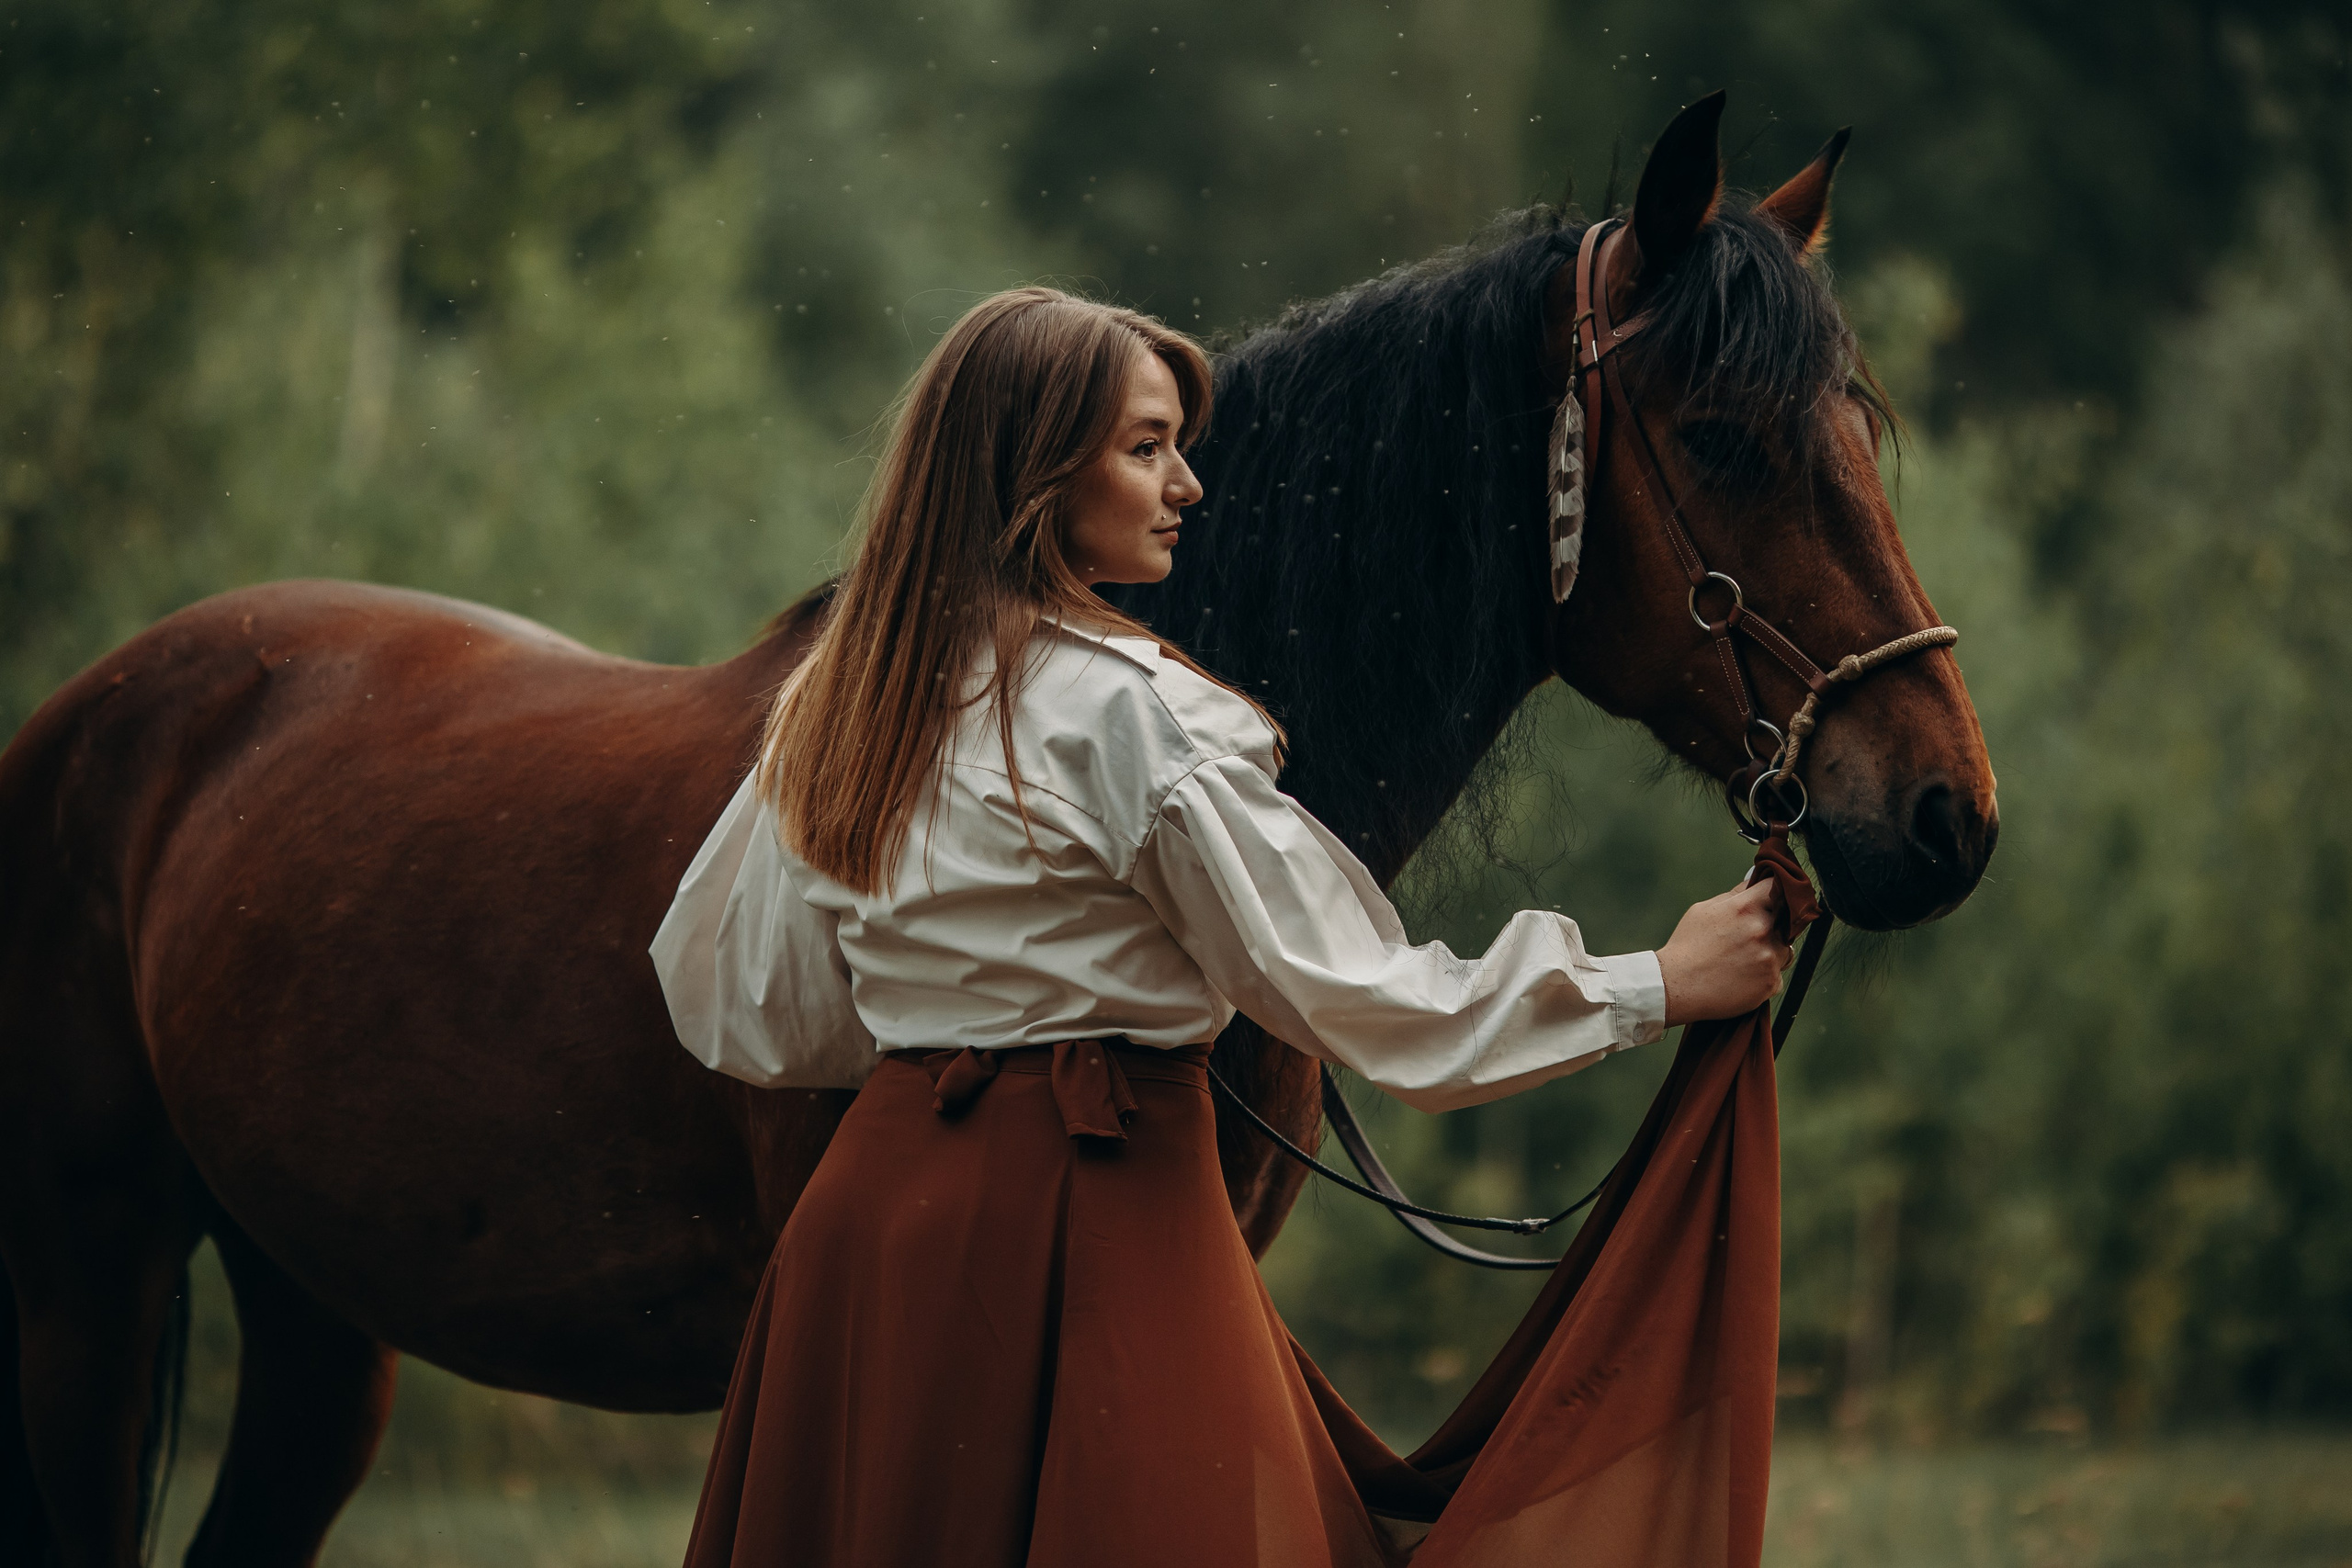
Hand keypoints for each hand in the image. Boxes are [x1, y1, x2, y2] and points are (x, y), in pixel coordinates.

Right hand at [1657, 875, 1793, 1025]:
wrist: (1676, 987)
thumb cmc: (1687, 946)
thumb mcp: (1705, 910)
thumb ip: (1735, 896)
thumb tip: (1754, 881)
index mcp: (1745, 907)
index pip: (1778, 886)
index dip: (1775, 890)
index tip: (1772, 895)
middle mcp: (1762, 929)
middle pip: (1787, 919)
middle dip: (1774, 923)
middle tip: (1751, 934)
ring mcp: (1769, 957)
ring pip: (1784, 948)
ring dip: (1770, 951)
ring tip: (1741, 960)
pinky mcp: (1771, 982)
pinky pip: (1777, 974)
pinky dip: (1763, 976)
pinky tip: (1740, 978)